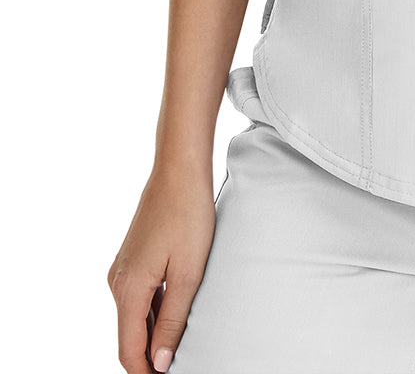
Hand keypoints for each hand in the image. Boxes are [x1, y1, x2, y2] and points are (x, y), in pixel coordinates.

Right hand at [107, 159, 216, 371]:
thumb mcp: (187, 273)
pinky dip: (153, 313)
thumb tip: (159, 364)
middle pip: (129, 337)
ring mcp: (123, 268)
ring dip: (152, 336)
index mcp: (128, 289)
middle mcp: (118, 282)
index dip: (146, 373)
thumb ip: (172, 320)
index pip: (129, 351)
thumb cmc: (188, 215)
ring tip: (180, 348)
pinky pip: (139, 297)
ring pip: (134, 317)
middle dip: (150, 358)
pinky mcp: (133, 258)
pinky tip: (175, 315)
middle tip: (179, 366)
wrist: (179, 169)